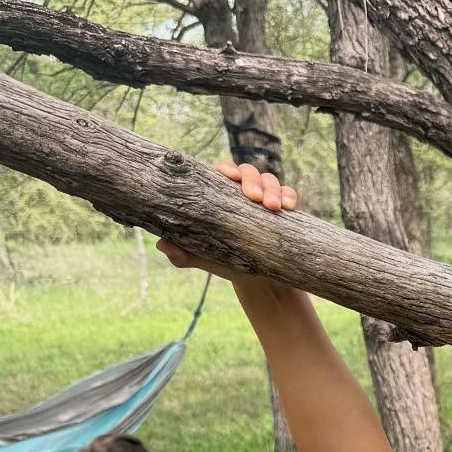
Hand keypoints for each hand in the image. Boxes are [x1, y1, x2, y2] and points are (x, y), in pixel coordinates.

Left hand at [156, 161, 298, 273]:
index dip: (227, 169)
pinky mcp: (284, 210)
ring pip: (270, 180)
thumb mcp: (205, 258)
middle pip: (249, 172)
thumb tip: (161, 244)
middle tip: (255, 198)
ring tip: (273, 207)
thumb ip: (183, 253)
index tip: (231, 177)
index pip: (222, 172)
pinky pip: (289, 194)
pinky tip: (289, 207)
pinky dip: (290, 196)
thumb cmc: (227, 263)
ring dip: (272, 189)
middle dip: (253, 181)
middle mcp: (244, 193)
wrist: (259, 282)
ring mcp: (265, 199)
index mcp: (221, 196)